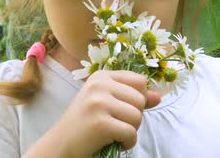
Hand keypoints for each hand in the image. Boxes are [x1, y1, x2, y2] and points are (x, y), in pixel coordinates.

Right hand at [43, 70, 160, 157]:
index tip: (123, 109)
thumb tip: (159, 96)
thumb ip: (132, 98)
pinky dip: (127, 143)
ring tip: (113, 133)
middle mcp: (99, 85)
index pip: (140, 81)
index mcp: (101, 76)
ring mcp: (99, 103)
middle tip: (115, 124)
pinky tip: (114, 142)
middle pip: (141, 99)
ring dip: (131, 131)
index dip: (138, 99)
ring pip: (137, 116)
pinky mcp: (100, 123)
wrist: (60, 144)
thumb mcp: (107, 103)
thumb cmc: (85, 123)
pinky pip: (131, 133)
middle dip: (134, 117)